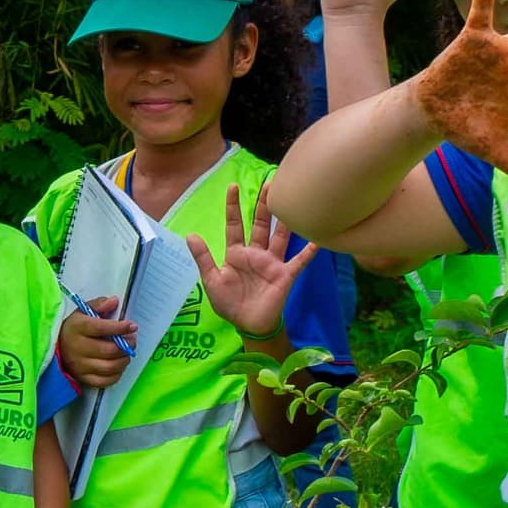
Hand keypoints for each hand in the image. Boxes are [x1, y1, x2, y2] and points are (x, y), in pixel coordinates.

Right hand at [56, 297, 136, 392]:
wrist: (58, 348)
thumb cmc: (75, 329)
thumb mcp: (83, 312)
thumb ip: (99, 305)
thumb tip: (114, 301)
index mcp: (77, 328)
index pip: (101, 328)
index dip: (120, 328)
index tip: (132, 326)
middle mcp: (77, 348)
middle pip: (109, 350)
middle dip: (126, 345)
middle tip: (132, 340)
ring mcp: (80, 366)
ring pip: (110, 367)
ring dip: (124, 360)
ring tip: (127, 353)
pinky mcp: (84, 378)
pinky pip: (106, 381)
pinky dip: (117, 374)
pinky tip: (119, 365)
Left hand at [191, 184, 321, 342]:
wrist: (248, 325)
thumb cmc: (229, 303)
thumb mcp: (211, 280)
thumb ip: (203, 258)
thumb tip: (190, 235)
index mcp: (236, 253)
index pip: (235, 225)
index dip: (233, 206)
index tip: (233, 186)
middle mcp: (255, 253)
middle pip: (260, 224)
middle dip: (263, 204)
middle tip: (270, 182)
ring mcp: (272, 262)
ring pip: (279, 236)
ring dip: (285, 219)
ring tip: (292, 198)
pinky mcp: (285, 274)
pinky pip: (299, 261)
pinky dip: (309, 251)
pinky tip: (318, 238)